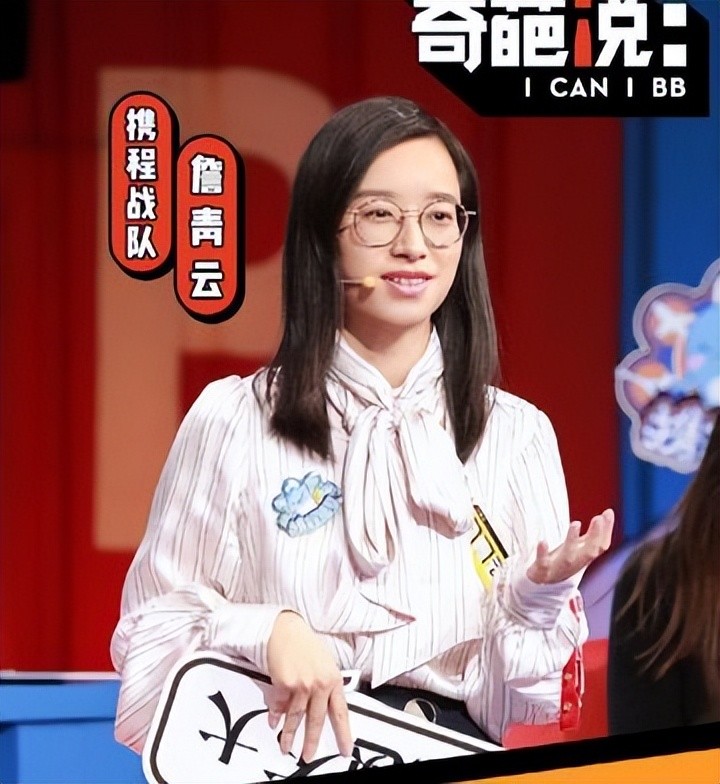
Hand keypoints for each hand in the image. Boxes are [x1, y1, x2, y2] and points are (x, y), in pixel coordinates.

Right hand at [266, 610, 352, 760]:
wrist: (286, 629)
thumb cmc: (304, 643)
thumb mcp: (324, 664)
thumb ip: (325, 686)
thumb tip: (323, 708)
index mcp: (334, 679)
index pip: (341, 713)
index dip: (343, 734)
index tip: (345, 749)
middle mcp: (320, 684)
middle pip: (316, 721)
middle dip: (311, 743)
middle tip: (308, 756)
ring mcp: (302, 685)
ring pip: (295, 718)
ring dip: (289, 736)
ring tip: (286, 747)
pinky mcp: (285, 684)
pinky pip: (280, 707)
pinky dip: (275, 716)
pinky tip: (273, 722)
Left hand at [526, 508, 613, 583]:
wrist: (543, 582)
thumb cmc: (563, 560)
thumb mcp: (580, 547)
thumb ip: (594, 532)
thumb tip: (609, 512)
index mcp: (584, 557)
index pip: (600, 546)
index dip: (605, 531)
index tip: (607, 513)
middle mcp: (574, 563)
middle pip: (588, 552)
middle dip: (595, 536)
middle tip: (598, 518)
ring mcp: (558, 568)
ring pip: (568, 557)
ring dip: (572, 540)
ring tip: (576, 524)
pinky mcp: (542, 570)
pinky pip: (542, 563)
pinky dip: (543, 553)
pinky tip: (543, 541)